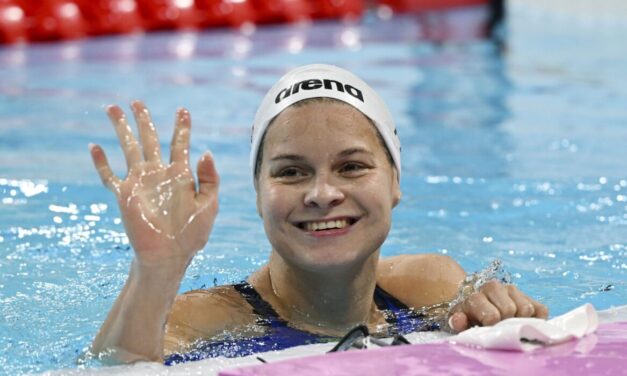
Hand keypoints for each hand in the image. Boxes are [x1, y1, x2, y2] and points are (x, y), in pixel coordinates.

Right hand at [89, 101, 218, 268]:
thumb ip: (210, 179)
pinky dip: (101, 162)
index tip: (183, 110)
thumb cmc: (192, 233)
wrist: (169, 256)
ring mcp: (140, 183)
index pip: (180, 144)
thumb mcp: (209, 205)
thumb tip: (206, 151)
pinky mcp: (125, 196)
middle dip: (144, 120)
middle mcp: (159, 174)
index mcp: (181, 175)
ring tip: (112, 108)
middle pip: (150, 140)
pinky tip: (94, 147)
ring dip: (121, 129)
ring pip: (128, 149)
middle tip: (138, 101)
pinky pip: (109, 176)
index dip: (181, 127)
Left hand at [447, 280, 548, 332]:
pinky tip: (523, 322)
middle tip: (499, 327)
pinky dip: (537, 319)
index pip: (492, 315)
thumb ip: (458, 322)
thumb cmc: (467, 316)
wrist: (471, 300)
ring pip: (527, 308)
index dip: (492, 327)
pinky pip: (541, 309)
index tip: (487, 329)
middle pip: (511, 310)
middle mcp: (493, 287)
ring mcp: (511, 289)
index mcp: (475, 296)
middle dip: (506, 323)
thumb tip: (459, 319)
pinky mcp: (526, 294)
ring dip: (520, 320)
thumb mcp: (459, 321)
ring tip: (509, 323)